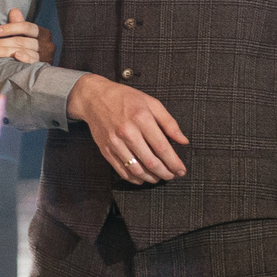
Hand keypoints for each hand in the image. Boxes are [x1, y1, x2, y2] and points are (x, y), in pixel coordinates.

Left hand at [0, 7, 55, 66]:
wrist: (41, 75)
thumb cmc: (29, 50)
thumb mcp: (24, 36)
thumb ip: (19, 24)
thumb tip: (14, 10)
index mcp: (43, 33)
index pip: (26, 27)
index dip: (10, 28)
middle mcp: (48, 44)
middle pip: (22, 41)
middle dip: (2, 42)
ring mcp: (46, 57)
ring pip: (23, 51)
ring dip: (5, 51)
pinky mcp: (44, 67)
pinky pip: (33, 62)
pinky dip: (25, 58)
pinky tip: (16, 56)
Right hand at [66, 74, 188, 182]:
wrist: (94, 98)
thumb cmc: (125, 98)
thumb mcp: (151, 103)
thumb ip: (169, 122)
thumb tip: (183, 141)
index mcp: (141, 118)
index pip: (162, 147)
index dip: (174, 162)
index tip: (181, 169)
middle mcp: (127, 132)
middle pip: (151, 162)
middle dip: (165, 173)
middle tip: (172, 175)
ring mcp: (115, 143)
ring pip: (136, 170)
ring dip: (151, 178)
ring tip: (159, 177)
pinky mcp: (106, 150)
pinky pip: (121, 170)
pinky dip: (134, 178)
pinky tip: (142, 178)